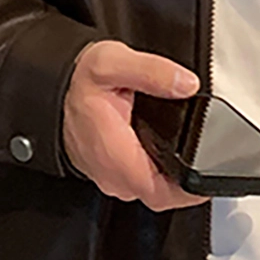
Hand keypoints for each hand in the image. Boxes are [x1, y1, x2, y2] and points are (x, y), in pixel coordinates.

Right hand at [61, 39, 208, 210]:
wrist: (49, 89)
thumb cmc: (78, 81)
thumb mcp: (114, 63)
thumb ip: (153, 72)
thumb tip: (186, 84)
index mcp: (115, 154)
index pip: (160, 192)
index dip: (189, 191)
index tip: (210, 179)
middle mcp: (111, 174)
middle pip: (159, 196)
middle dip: (185, 185)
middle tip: (208, 162)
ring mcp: (109, 176)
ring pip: (149, 190)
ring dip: (170, 180)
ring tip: (192, 156)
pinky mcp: (109, 171)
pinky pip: (138, 181)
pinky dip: (156, 172)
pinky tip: (167, 154)